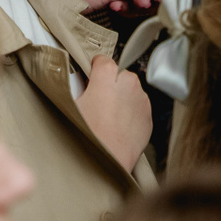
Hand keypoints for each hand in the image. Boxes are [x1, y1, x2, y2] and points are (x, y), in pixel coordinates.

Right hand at [75, 54, 151, 171]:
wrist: (107, 160)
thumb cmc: (86, 134)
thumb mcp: (71, 104)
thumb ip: (75, 85)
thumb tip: (75, 78)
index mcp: (107, 79)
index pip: (104, 60)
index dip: (96, 67)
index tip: (91, 75)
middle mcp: (128, 86)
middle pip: (121, 74)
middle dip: (112, 82)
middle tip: (98, 97)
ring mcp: (141, 101)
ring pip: (132, 89)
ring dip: (123, 95)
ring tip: (109, 113)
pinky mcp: (149, 117)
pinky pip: (140, 105)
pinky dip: (131, 109)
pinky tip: (119, 123)